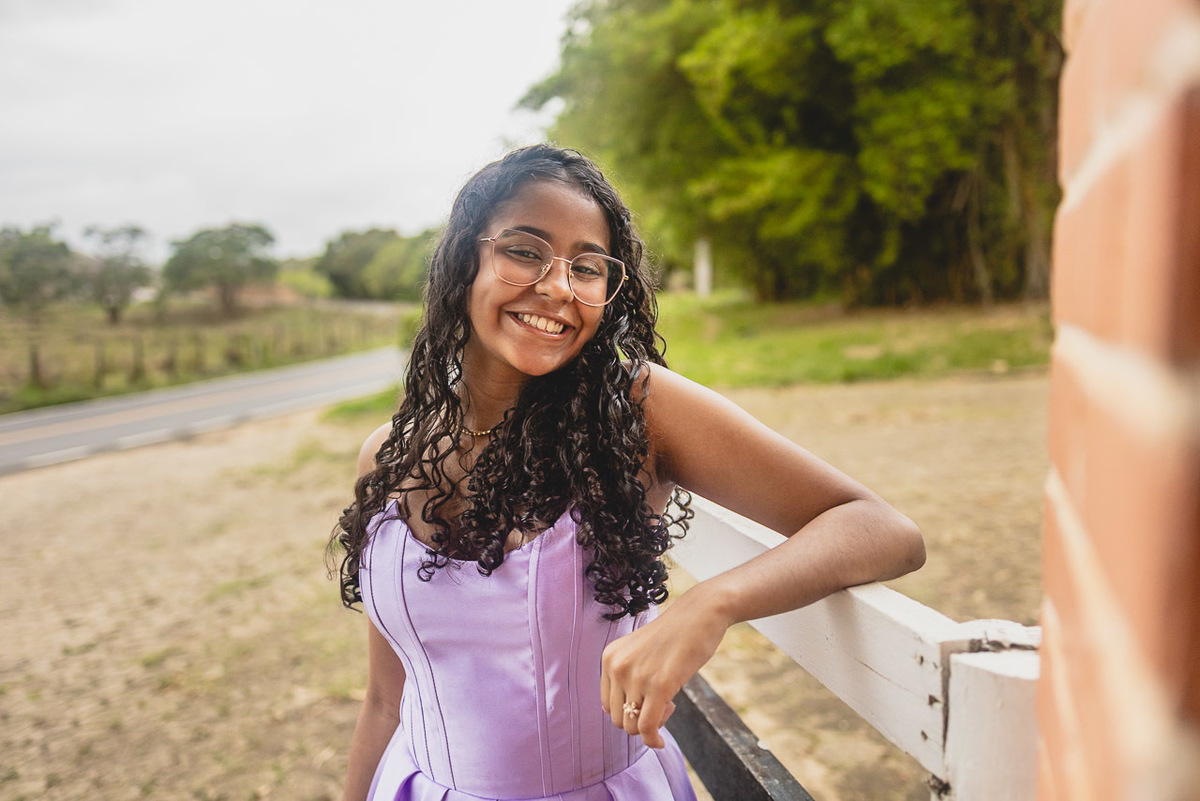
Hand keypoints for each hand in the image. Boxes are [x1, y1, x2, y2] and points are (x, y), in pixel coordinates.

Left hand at [600, 591, 728, 748]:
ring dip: (650, 727)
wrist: (701, 613)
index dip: (628, 712)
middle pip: (617, 718)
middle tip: (662, 705)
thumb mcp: (640, 652)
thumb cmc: (676, 634)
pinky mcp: (660, 685)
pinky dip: (652, 741)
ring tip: (668, 707)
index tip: (649, 703)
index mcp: (610, 657)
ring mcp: (637, 676)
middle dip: (639, 721)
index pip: (607, 704)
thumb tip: (626, 720)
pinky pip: (647, 727)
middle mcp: (618, 666)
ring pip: (631, 726)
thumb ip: (628, 677)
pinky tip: (660, 743)